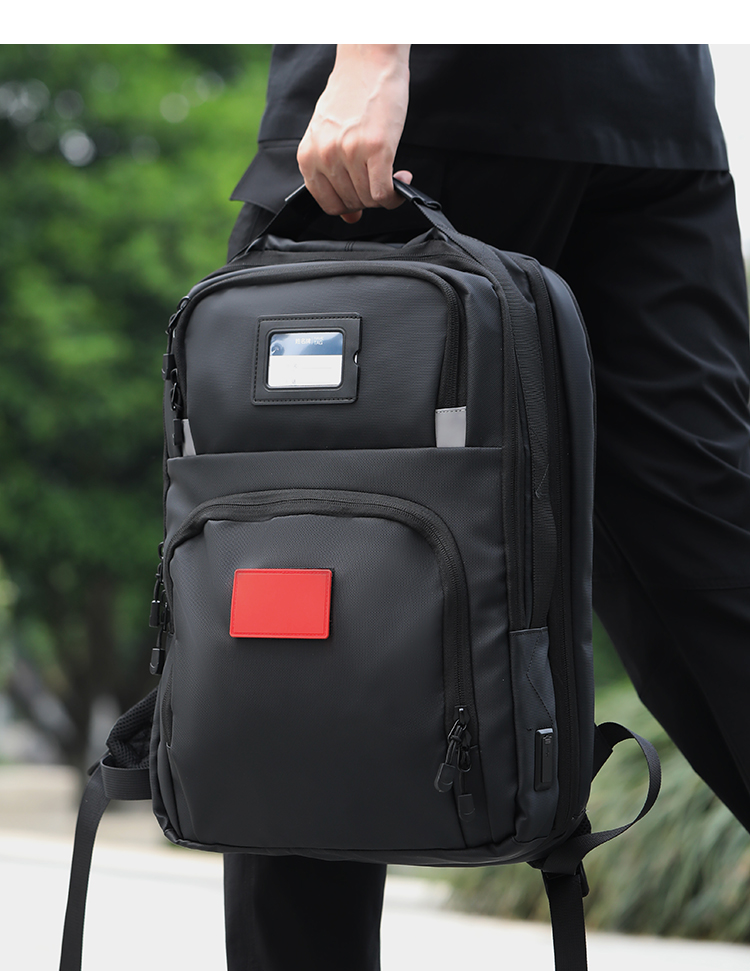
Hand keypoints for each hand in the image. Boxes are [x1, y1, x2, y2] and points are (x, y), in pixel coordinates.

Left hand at [297, 45, 412, 222]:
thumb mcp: (329, 136)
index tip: (361, 200)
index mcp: (308, 155)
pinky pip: (383, 193)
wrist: (367, 60)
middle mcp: (325, 156)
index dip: (348, 207)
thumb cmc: (350, 95)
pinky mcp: (376, 148)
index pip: (327, 204)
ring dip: (384, 195)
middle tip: (379, 181)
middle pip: (351, 203)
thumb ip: (333, 176)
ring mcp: (349, 153)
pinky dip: (395, 196)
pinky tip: (403, 179)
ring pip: (368, 200)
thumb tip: (350, 216)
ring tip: (392, 175)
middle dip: (368, 199)